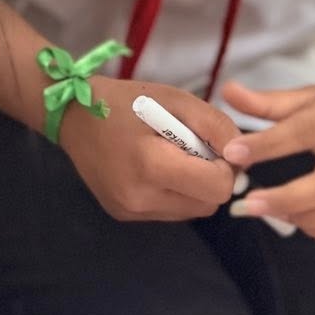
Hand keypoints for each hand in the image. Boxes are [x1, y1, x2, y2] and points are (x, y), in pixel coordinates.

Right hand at [58, 77, 241, 221]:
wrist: (72, 115)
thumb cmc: (125, 101)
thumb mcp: (176, 99)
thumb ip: (216, 125)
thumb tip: (242, 154)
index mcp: (151, 165)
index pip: (217, 188)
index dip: (225, 167)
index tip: (211, 146)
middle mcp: (139, 198)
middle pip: (208, 204)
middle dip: (211, 179)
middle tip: (194, 150)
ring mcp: (129, 211)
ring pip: (191, 211)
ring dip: (194, 188)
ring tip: (173, 157)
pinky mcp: (124, 214)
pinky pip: (169, 211)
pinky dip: (174, 193)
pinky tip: (157, 169)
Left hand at [218, 76, 314, 239]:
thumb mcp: (313, 96)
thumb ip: (269, 101)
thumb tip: (227, 92)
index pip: (301, 131)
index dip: (267, 144)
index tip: (233, 152)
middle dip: (286, 197)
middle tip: (248, 204)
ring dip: (303, 217)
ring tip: (268, 210)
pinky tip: (295, 218)